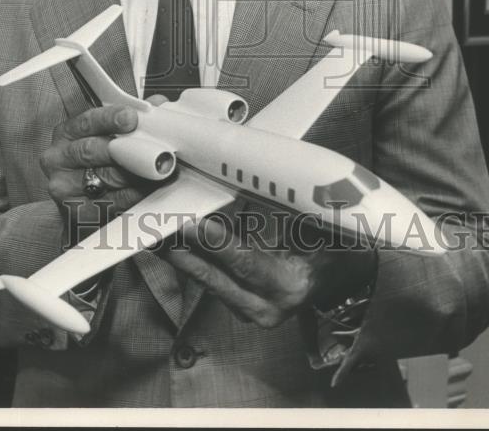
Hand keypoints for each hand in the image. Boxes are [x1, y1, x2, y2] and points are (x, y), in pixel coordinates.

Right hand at [40, 104, 149, 237]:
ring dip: (137, 172)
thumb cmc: (94, 163)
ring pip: (106, 176)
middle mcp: (59, 159)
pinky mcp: (77, 212)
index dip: (110, 118)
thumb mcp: (103, 135)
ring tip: (159, 167)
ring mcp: (65, 187)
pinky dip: (134, 194)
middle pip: (94, 150)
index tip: (131, 117)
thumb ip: (128, 119)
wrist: (79, 203)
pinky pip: (112, 201)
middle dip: (127, 148)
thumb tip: (157, 104)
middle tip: (153, 147)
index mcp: (65, 135)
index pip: (86, 122)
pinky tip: (147, 187)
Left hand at [164, 216, 376, 327]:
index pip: (247, 264)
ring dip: (177, 252)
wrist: (337, 279)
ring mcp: (247, 309)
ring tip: (151, 228)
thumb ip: (305, 211)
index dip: (218, 244)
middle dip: (180, 250)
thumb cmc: (331, 251)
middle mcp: (265, 306)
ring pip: (204, 277)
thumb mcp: (324, 230)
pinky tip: (167, 238)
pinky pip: (206, 277)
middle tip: (154, 226)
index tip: (193, 225)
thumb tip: (287, 179)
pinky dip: (187, 256)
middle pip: (213, 277)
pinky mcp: (235, 303)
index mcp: (290, 286)